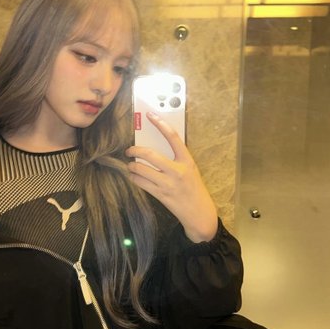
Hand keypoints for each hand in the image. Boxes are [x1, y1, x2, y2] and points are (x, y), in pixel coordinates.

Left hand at [125, 112, 217, 241]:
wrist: (199, 213)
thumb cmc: (194, 188)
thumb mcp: (190, 169)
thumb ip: (177, 158)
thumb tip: (155, 146)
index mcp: (187, 161)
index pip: (173, 137)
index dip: (160, 124)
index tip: (150, 116)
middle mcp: (177, 171)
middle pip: (150, 154)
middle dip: (135, 150)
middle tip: (129, 150)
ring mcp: (168, 184)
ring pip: (141, 169)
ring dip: (132, 166)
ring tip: (130, 165)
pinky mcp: (161, 195)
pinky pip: (141, 182)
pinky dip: (134, 177)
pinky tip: (133, 176)